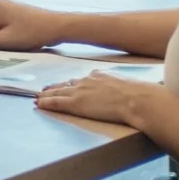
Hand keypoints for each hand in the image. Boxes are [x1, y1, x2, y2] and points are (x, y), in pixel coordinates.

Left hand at [34, 72, 163, 128]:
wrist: (138, 100)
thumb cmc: (141, 96)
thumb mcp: (129, 86)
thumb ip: (122, 88)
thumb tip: (131, 95)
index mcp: (100, 76)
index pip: (81, 80)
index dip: (71, 84)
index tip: (65, 86)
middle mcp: (87, 81)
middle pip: (66, 84)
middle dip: (54, 88)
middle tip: (43, 90)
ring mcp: (80, 91)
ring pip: (57, 92)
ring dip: (46, 95)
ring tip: (37, 97)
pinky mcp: (76, 103)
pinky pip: (56, 102)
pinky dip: (46, 103)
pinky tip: (38, 104)